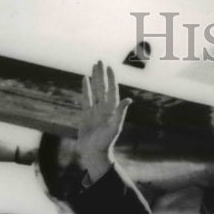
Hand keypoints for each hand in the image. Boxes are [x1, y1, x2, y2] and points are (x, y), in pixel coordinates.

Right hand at [79, 61, 131, 180]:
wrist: (94, 153)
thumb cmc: (106, 142)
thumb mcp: (114, 127)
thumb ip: (120, 112)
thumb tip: (129, 99)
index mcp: (112, 110)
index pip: (112, 91)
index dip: (111, 79)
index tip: (109, 67)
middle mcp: (105, 109)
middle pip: (103, 87)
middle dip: (102, 75)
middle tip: (100, 61)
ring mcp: (95, 111)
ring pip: (95, 91)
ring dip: (94, 79)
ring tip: (93, 66)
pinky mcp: (86, 115)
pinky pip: (86, 98)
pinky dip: (85, 89)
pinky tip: (85, 79)